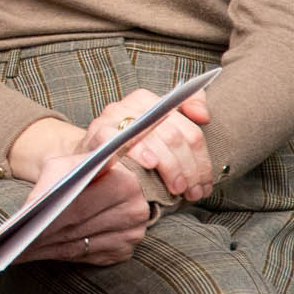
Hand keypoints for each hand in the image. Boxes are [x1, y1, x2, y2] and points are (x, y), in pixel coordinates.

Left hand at [15, 149, 153, 265]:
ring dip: (50, 248)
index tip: (26, 223)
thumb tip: (32, 208)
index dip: (51, 214)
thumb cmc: (77, 167)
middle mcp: (136, 211)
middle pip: (79, 227)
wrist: (96, 175)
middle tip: (17, 240)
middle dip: (46, 233)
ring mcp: (132, 235)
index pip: (80, 205)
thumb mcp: (65, 162)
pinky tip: (41, 251)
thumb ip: (52, 179)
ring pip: (82, 245)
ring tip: (22, 248)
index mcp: (126, 183)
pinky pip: (88, 257)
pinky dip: (62, 255)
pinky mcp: (124, 251)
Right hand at [86, 88, 214, 201]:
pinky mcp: (97, 132)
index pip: (188, 129)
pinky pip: (123, 140)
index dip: (201, 159)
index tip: (204, 183)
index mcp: (151, 102)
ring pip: (154, 138)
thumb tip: (203, 116)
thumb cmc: (129, 147)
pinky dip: (139, 151)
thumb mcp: (157, 131)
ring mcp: (113, 117)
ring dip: (171, 167)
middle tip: (193, 192)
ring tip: (177, 189)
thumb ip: (185, 114)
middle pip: (173, 136)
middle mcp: (131, 105)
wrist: (89, 157)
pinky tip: (150, 165)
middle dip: (188, 168)